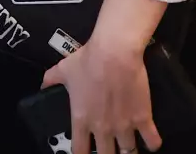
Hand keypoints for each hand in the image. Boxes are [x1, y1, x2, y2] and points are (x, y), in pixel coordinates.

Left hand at [42, 30, 161, 153]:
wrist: (114, 52)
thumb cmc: (87, 60)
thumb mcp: (63, 70)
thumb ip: (51, 80)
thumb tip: (42, 85)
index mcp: (82, 120)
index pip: (79, 151)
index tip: (85, 153)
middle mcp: (102, 129)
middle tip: (109, 149)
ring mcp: (124, 126)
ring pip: (129, 152)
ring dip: (129, 151)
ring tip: (129, 149)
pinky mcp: (143, 118)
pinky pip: (152, 141)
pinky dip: (152, 144)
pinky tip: (151, 143)